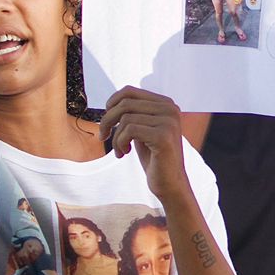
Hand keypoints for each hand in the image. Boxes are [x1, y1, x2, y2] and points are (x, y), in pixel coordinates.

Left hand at [99, 86, 189, 203]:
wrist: (170, 183)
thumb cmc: (154, 157)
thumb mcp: (144, 129)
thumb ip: (135, 113)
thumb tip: (112, 102)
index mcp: (166, 104)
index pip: (130, 91)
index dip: (112, 103)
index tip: (107, 121)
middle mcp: (170, 109)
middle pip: (125, 103)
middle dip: (107, 121)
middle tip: (104, 137)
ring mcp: (168, 122)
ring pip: (125, 118)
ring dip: (116, 137)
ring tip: (120, 150)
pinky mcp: (163, 136)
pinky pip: (130, 130)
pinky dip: (120, 143)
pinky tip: (124, 153)